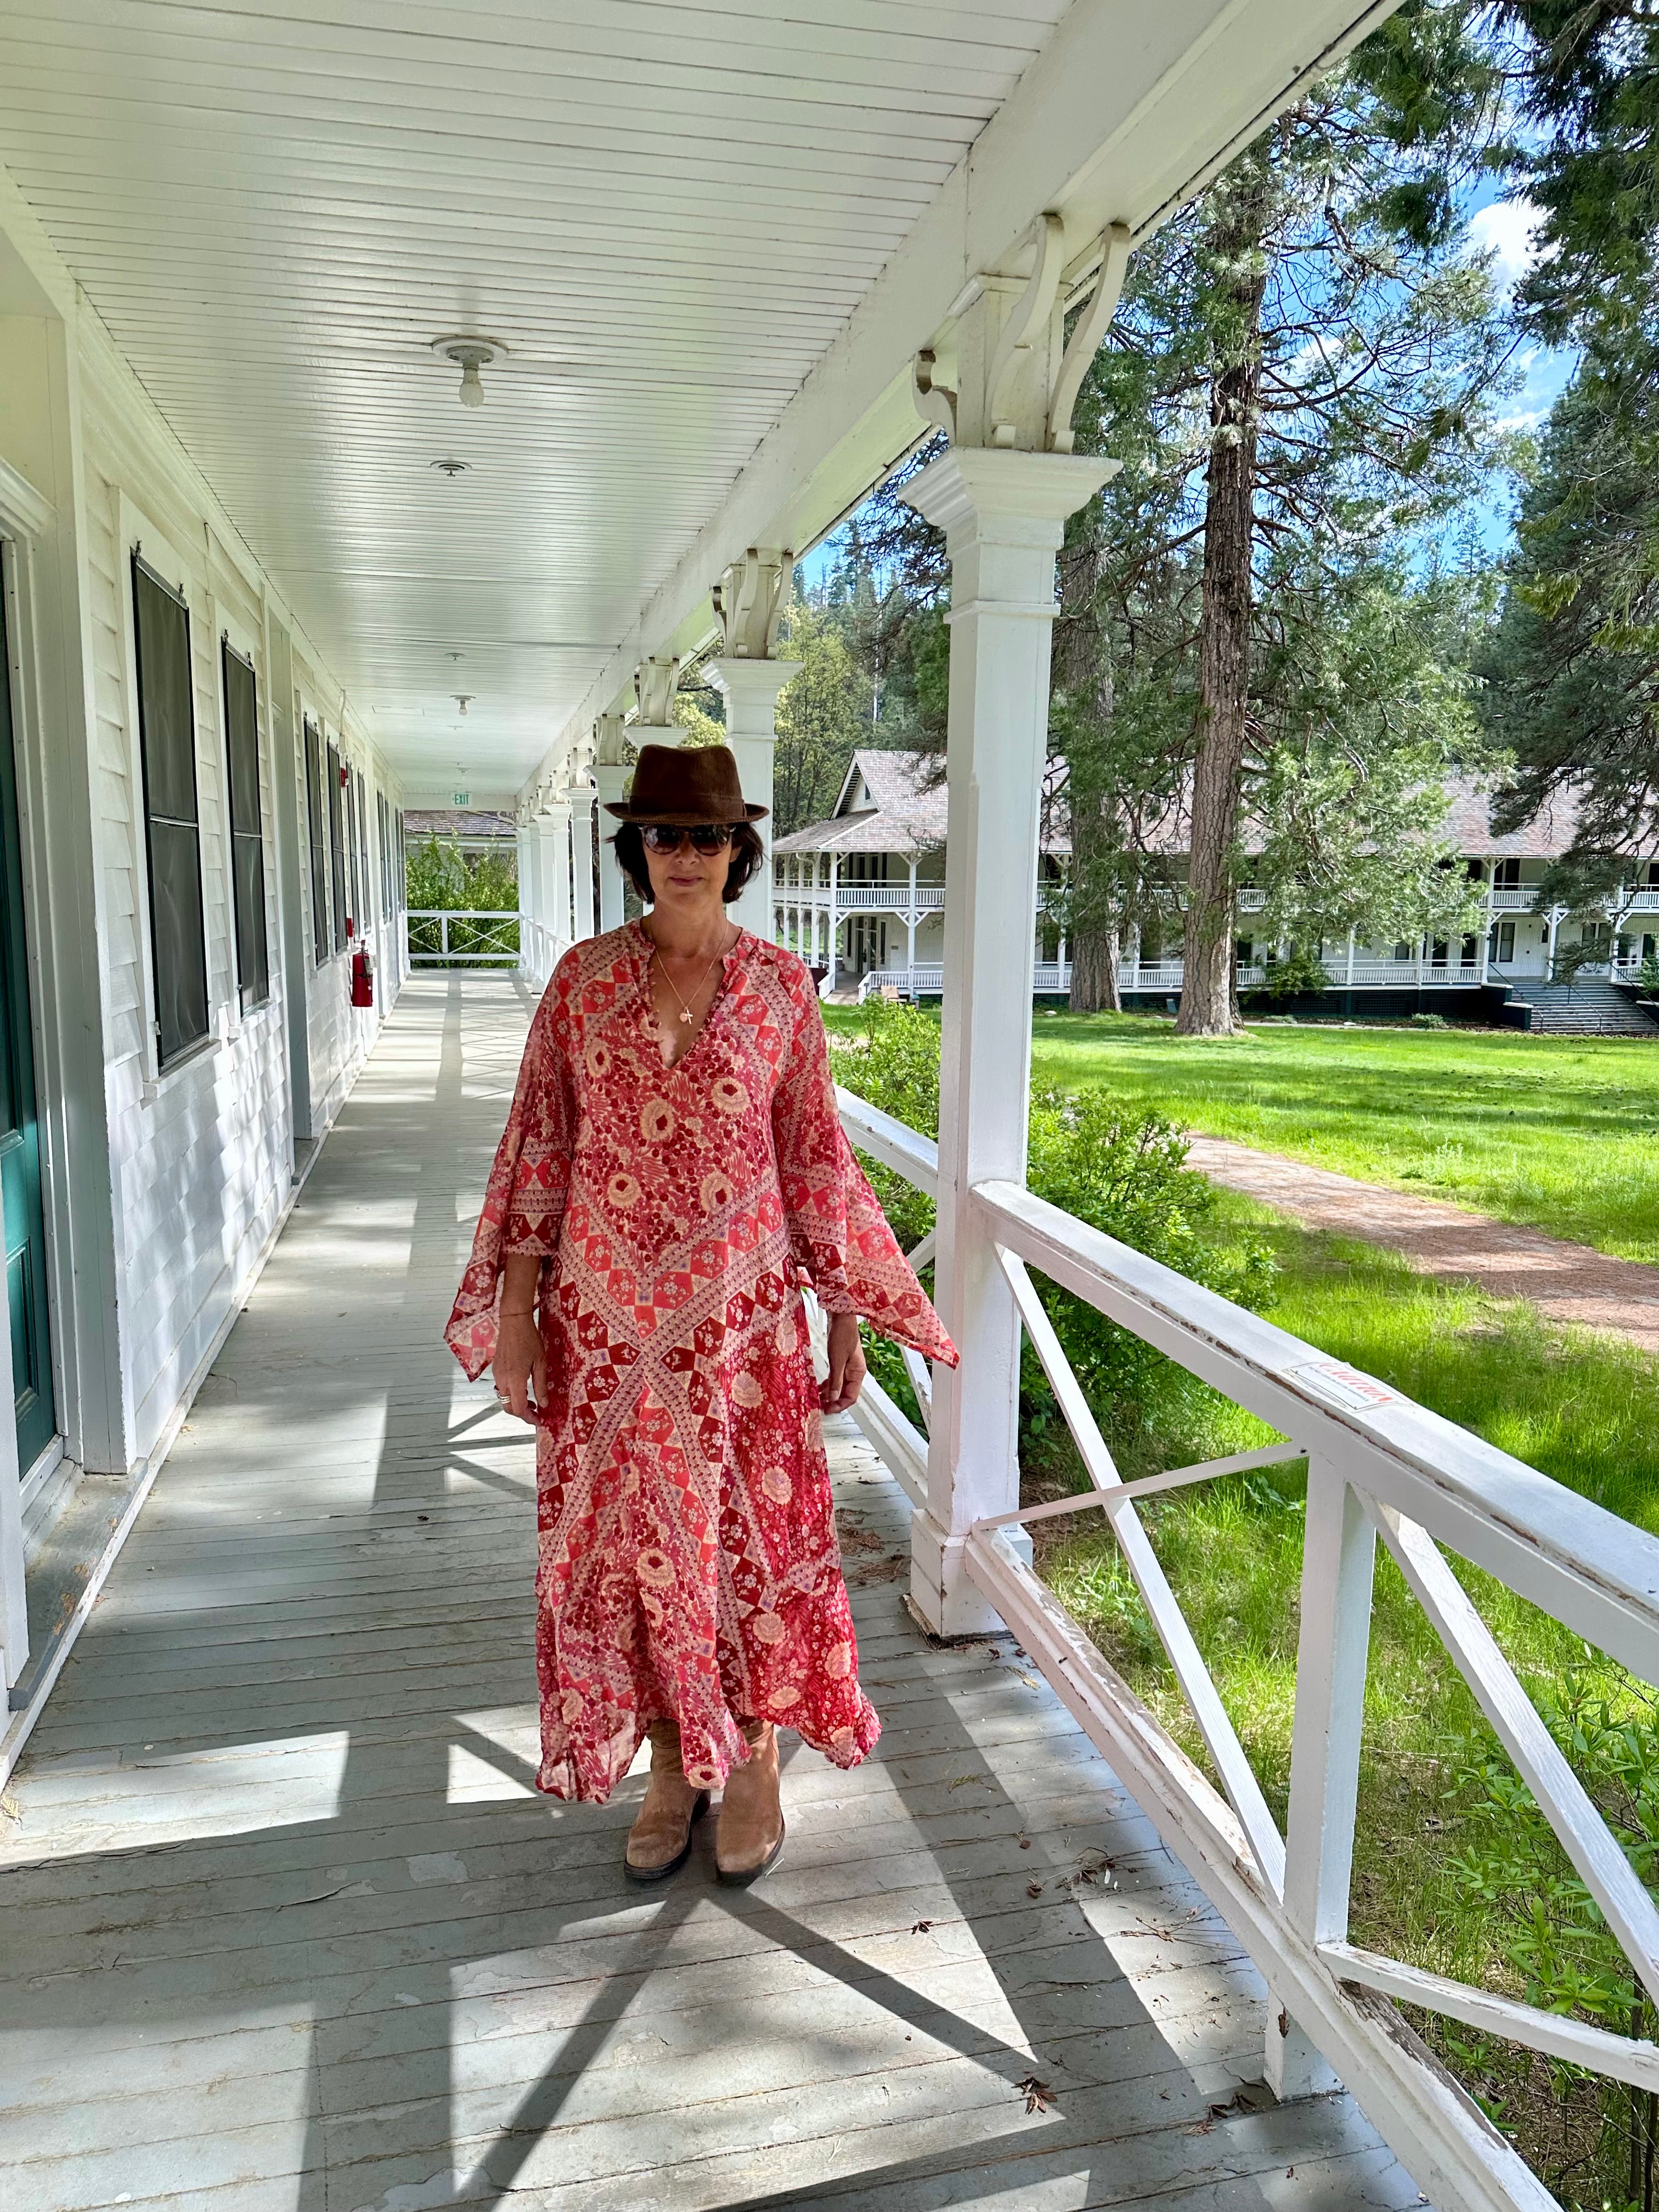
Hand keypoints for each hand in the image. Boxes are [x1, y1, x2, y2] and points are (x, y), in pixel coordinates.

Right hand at [494, 1308, 547, 1423]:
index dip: (528, 1418)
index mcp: (515, 1380)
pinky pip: (501, 1388)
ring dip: (516, 1404)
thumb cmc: (529, 1339)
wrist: (513, 1322)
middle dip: (522, 1413)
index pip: (518, 1408)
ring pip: (504, 1399)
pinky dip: (511, 1394)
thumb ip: (541, 1386)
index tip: (539, 1420)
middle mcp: (503, 1379)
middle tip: (536, 1412)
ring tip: (532, 1401)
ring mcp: (497, 1374)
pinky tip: (522, 1388)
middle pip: (508, 1407)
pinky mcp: (496, 1369)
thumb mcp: (540, 1363)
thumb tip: (544, 1404)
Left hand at [820, 1311, 866, 1414]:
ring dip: (829, 1393)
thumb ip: (836, 1380)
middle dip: (833, 1401)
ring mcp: (849, 1367)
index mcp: (858, 1373)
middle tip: (820, 1407)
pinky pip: (836, 1378)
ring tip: (817, 1399)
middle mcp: (855, 1372)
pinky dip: (828, 1384)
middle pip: (845, 1393)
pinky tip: (819, 1387)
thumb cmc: (842, 1335)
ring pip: (839, 1386)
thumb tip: (833, 1398)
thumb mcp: (837, 1360)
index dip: (840, 1406)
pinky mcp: (842, 1362)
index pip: (851, 1396)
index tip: (828, 1410)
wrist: (842, 1318)